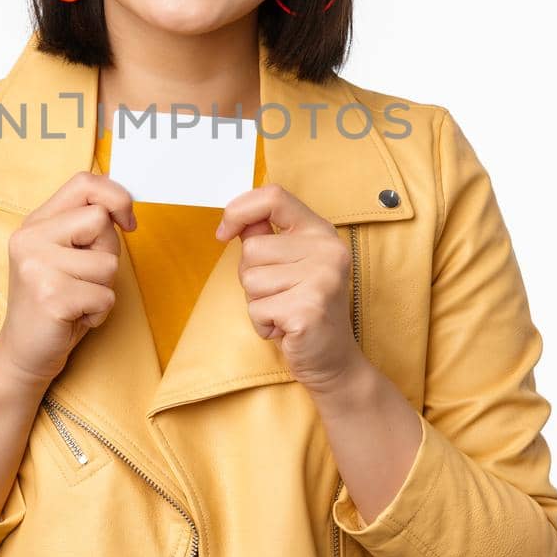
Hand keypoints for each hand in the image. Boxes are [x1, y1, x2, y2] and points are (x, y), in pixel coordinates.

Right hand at [0, 171, 135, 386]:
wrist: (23, 353)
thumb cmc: (54, 303)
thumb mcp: (64, 256)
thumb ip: (85, 228)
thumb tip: (124, 207)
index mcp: (35, 223)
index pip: (83, 182)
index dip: (115, 196)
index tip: (126, 221)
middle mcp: (30, 239)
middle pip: (99, 219)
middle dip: (107, 252)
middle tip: (84, 277)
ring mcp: (38, 267)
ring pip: (108, 262)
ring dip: (103, 287)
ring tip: (77, 300)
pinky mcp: (52, 296)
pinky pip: (106, 295)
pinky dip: (99, 311)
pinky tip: (75, 317)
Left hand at [214, 183, 364, 394]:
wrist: (332, 360)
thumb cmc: (304, 308)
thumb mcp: (288, 265)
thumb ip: (265, 236)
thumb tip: (234, 220)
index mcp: (320, 231)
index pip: (273, 196)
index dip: (238, 210)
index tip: (224, 233)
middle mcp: (327, 250)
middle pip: (252, 248)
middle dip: (251, 278)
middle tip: (279, 296)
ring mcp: (321, 279)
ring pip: (250, 280)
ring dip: (257, 303)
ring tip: (283, 312)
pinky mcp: (308, 309)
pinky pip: (257, 309)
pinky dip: (262, 325)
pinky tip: (285, 329)